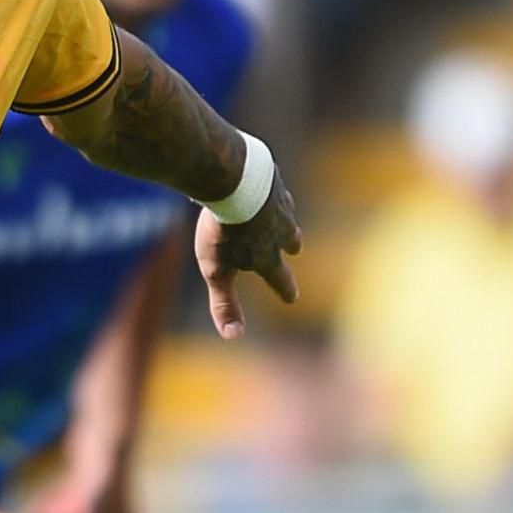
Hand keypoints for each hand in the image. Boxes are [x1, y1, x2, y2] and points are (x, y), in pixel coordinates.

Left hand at [196, 188, 299, 340]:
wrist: (230, 181)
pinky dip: (270, 188)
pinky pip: (273, 184)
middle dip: (292, 245)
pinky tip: (263, 183)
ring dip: (285, 216)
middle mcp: (279, 229)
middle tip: (295, 247)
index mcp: (267, 255)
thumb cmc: (222, 230)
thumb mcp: (217, 272)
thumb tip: (234, 336)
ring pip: (286, 212)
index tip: (292, 297)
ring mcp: (278, 201)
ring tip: (280, 215)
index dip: (286, 289)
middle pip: (291, 239)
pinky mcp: (270, 176)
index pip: (280, 278)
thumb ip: (224, 304)